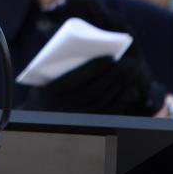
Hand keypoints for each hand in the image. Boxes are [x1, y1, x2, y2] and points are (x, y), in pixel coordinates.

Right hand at [21, 55, 163, 115]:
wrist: (41, 115)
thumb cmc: (45, 87)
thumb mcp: (44, 76)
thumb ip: (59, 62)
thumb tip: (86, 49)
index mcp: (50, 93)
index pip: (74, 80)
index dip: (93, 68)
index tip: (109, 57)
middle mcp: (63, 108)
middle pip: (93, 91)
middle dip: (112, 76)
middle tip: (127, 63)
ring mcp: (77, 118)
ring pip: (103, 102)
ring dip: (119, 86)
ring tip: (129, 72)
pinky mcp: (90, 124)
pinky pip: (108, 113)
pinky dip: (121, 101)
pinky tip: (131, 89)